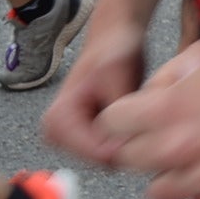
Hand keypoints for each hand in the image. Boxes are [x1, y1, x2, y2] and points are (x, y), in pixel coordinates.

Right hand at [43, 20, 146, 166]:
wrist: (114, 39)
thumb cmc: (115, 53)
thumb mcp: (119, 80)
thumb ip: (117, 116)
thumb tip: (120, 148)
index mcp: (58, 118)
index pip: (95, 154)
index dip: (125, 144)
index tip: (142, 125)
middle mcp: (56, 132)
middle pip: (100, 159)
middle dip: (124, 140)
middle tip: (139, 112)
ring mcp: (68, 137)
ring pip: (107, 157)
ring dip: (124, 136)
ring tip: (132, 108)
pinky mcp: (82, 137)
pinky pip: (110, 150)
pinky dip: (123, 134)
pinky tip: (129, 113)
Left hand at [99, 39, 199, 198]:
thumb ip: (164, 76)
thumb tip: (146, 99)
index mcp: (165, 110)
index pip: (108, 123)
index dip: (122, 116)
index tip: (138, 115)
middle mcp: (175, 149)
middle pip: (126, 160)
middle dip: (140, 145)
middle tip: (167, 135)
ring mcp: (199, 180)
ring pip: (154, 192)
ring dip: (167, 175)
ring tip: (192, 158)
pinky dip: (198, 198)